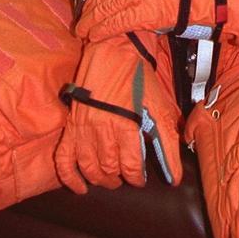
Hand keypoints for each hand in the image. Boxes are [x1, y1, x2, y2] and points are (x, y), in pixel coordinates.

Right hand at [55, 34, 181, 192]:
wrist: (113, 51)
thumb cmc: (138, 77)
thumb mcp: (159, 107)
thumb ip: (167, 143)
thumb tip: (174, 176)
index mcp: (126, 125)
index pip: (129, 167)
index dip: (136, 178)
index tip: (140, 179)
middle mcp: (102, 129)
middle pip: (109, 169)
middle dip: (119, 178)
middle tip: (126, 177)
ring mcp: (83, 129)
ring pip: (88, 168)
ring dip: (99, 179)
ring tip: (109, 178)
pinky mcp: (71, 126)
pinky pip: (64, 159)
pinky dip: (70, 177)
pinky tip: (80, 186)